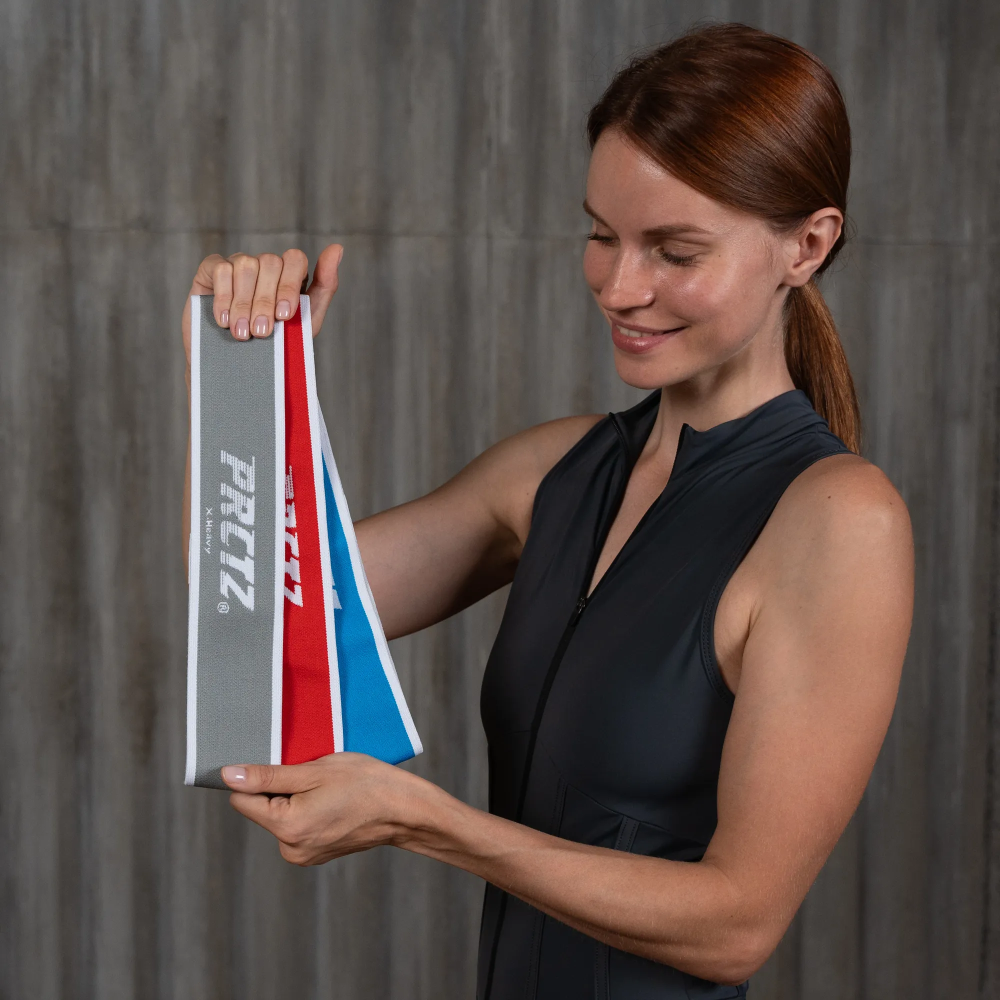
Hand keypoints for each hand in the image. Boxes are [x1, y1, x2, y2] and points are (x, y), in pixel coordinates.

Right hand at [181, 242, 342, 367]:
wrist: (239, 367)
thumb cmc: (277, 343)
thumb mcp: (307, 320)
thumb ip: (325, 286)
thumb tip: (337, 248)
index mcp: (290, 273)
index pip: (295, 259)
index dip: (289, 285)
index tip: (284, 316)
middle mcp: (265, 264)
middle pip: (270, 262)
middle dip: (266, 300)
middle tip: (262, 332)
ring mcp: (239, 264)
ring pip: (245, 265)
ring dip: (244, 304)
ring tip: (242, 333)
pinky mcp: (212, 269)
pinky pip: (220, 269)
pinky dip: (223, 297)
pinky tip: (223, 320)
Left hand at [221, 753, 419, 865]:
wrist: (404, 810)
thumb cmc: (365, 783)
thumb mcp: (315, 771)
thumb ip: (268, 776)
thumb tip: (228, 776)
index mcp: (287, 827)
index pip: (243, 799)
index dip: (257, 778)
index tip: (283, 766)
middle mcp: (290, 848)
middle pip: (262, 809)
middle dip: (280, 788)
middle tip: (314, 776)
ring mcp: (303, 855)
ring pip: (280, 816)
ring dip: (295, 799)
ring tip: (328, 789)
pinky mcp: (315, 854)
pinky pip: (297, 826)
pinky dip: (307, 810)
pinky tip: (333, 801)